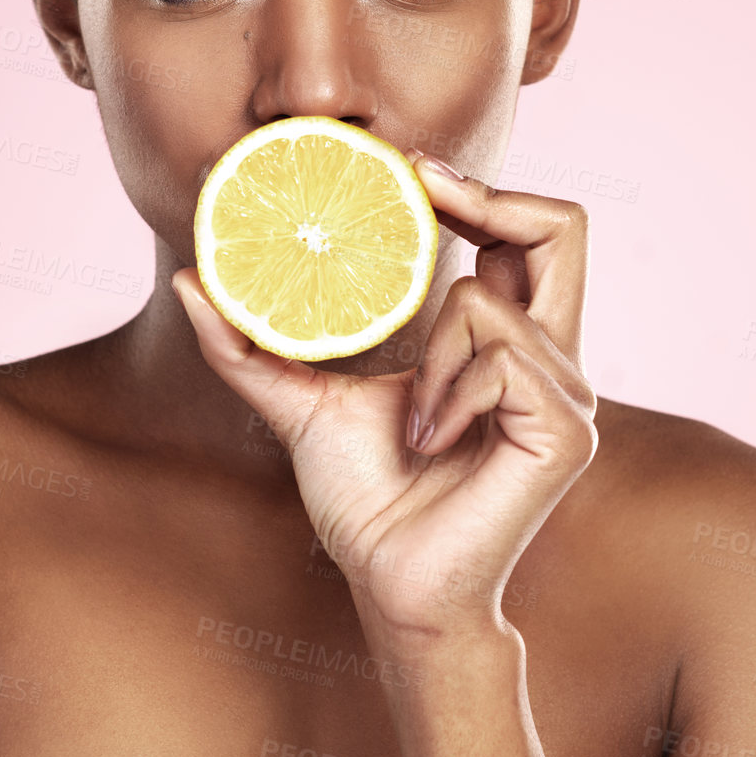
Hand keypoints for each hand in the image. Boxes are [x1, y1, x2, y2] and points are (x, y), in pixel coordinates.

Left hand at [172, 150, 597, 638]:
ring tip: (412, 419)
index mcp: (509, 340)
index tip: (409, 170)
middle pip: (566, 228)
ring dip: (429, 352)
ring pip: (491, 302)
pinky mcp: (565, 433)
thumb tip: (188, 277)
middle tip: (421, 188)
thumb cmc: (366, 498)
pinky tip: (426, 442)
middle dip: (491, 197)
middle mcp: (552, 357)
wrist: (392, 586)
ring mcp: (568, 396)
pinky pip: (497, 362)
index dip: (481, 188)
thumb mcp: (301, 401)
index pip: (531, 233)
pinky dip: (443, 394)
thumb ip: (251, 343)